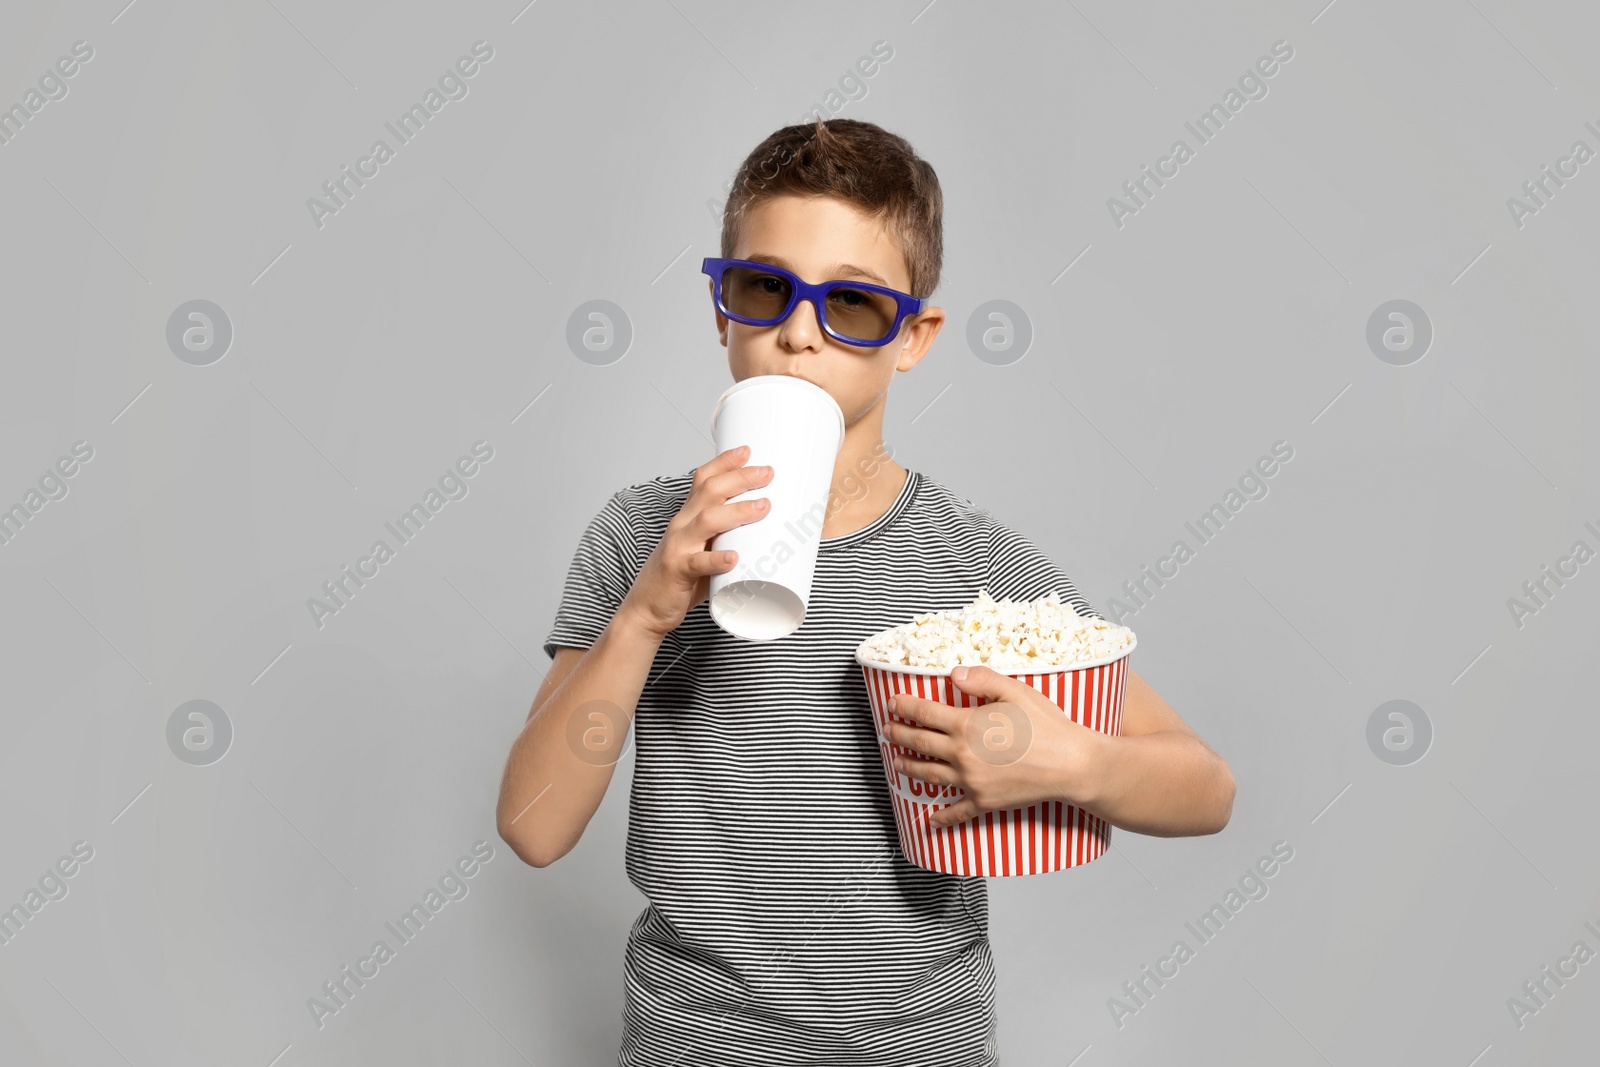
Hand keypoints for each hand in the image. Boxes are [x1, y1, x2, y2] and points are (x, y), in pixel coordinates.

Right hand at [621, 444, 772, 638]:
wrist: (647, 608)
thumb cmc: (680, 578)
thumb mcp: (701, 548)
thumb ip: (725, 538)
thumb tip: (769, 531)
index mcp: (687, 517)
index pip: (703, 479)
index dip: (724, 462)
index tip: (748, 450)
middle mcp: (681, 525)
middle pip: (710, 492)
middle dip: (740, 478)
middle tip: (767, 473)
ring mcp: (678, 547)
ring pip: (707, 521)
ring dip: (737, 511)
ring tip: (763, 507)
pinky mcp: (678, 572)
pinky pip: (697, 563)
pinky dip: (717, 559)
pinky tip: (734, 557)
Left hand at [884, 664, 1106, 827]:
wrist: (1071, 765)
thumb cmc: (1046, 726)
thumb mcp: (1015, 691)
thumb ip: (981, 680)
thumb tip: (953, 675)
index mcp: (967, 725)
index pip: (924, 713)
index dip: (904, 707)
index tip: (893, 703)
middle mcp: (962, 754)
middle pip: (919, 743)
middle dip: (898, 734)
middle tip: (887, 730)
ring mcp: (971, 781)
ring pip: (929, 775)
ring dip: (908, 768)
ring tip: (897, 763)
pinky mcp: (984, 802)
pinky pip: (957, 812)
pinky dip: (941, 818)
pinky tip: (930, 820)